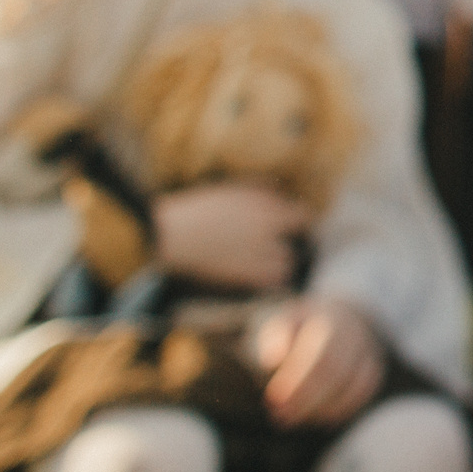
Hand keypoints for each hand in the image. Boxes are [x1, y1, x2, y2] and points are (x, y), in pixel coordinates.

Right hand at [152, 182, 309, 290]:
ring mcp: (258, 253)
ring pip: (288, 263)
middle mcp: (268, 228)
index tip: (294, 228)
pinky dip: (270, 280)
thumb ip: (261, 191)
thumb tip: (280, 193)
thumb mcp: (233, 190)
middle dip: (292, 243)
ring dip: (281, 263)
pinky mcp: (246, 275)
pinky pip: (273, 281)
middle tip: (281, 246)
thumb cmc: (197, 210)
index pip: (303, 217)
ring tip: (267, 262)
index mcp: (265, 206)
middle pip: (300, 242)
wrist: (168, 235)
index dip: (299, 223)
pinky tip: (258, 276)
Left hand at [254, 294, 384, 428]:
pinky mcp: (374, 369)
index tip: (274, 399)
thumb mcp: (285, 323)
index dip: (299, 381)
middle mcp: (356, 334)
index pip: (321, 355)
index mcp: (333, 319)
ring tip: (291, 418)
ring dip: (321, 408)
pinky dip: (341, 409)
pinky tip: (318, 419)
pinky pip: (363, 392)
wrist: (337, 319)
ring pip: (353, 385)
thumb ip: (276, 337)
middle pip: (337, 372)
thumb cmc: (302, 328)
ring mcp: (369, 350)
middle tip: (279, 415)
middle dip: (307, 398)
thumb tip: (273, 360)